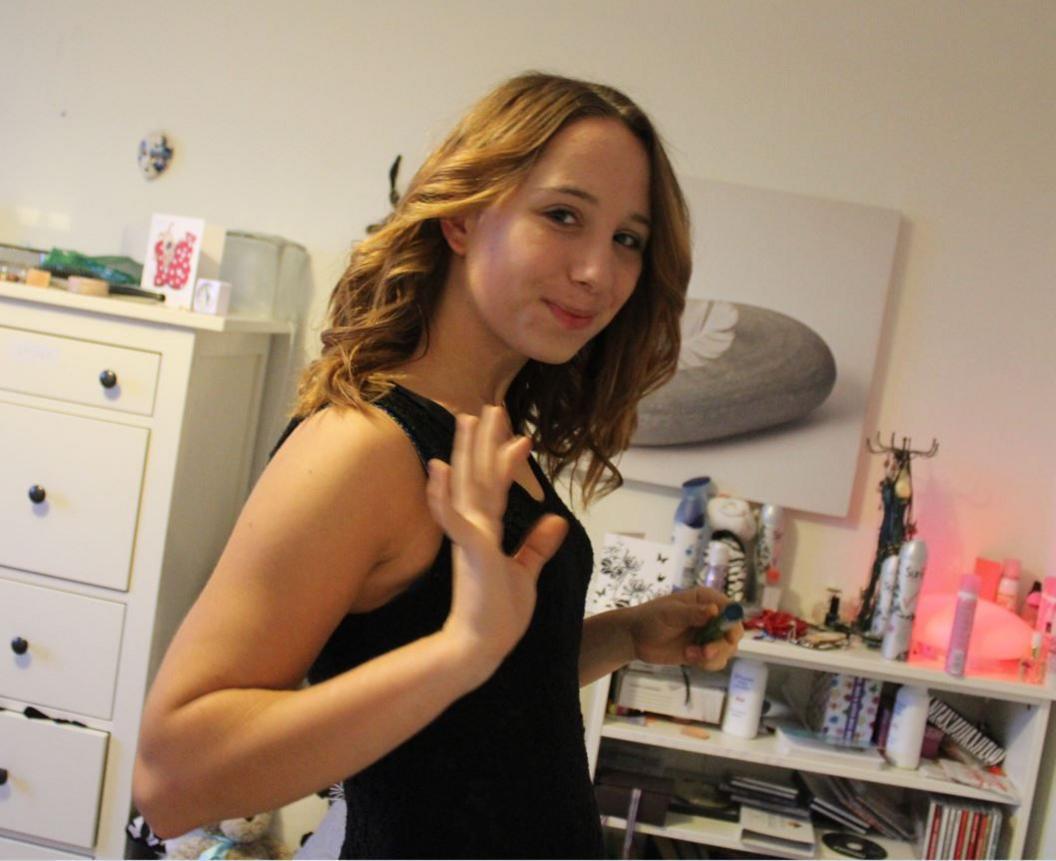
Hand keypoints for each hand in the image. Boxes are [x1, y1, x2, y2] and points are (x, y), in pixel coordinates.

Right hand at [426, 406, 567, 676]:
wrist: (481, 648)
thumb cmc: (497, 616)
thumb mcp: (526, 575)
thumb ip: (537, 547)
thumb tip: (556, 520)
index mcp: (487, 533)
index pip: (498, 489)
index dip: (507, 462)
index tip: (522, 437)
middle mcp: (475, 530)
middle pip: (480, 477)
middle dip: (485, 442)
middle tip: (492, 406)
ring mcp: (470, 539)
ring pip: (468, 487)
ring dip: (466, 453)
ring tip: (467, 420)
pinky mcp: (470, 552)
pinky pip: (454, 518)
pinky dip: (443, 494)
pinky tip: (438, 468)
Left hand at [626, 587, 742, 670]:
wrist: (635, 638)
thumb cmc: (651, 617)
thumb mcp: (670, 613)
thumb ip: (692, 613)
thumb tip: (714, 610)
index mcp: (706, 600)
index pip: (731, 609)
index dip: (733, 622)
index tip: (728, 636)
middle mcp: (712, 617)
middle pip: (733, 632)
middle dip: (722, 645)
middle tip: (705, 651)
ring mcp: (708, 636)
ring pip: (727, 649)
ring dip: (712, 656)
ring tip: (690, 654)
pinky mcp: (703, 652)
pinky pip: (717, 661)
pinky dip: (707, 663)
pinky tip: (688, 657)